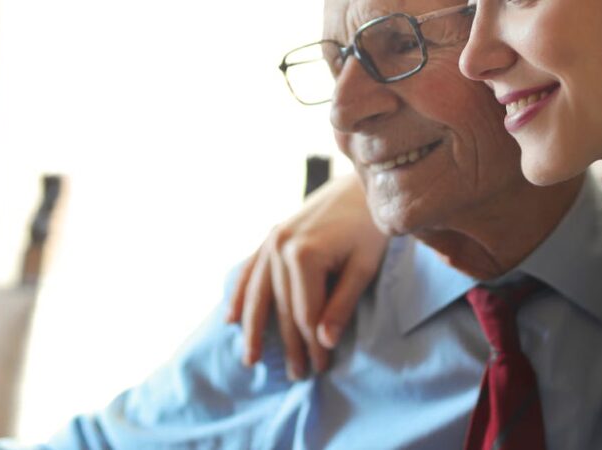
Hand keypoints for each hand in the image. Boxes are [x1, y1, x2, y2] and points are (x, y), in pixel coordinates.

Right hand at [226, 174, 385, 379]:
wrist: (362, 186)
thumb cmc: (370, 227)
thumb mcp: (363, 267)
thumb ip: (341, 305)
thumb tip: (324, 342)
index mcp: (303, 254)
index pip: (306, 313)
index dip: (312, 345)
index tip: (320, 369)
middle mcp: (280, 246)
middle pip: (282, 308)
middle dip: (290, 344)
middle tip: (296, 374)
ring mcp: (272, 240)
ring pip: (259, 293)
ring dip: (254, 328)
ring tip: (251, 359)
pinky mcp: (272, 235)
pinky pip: (251, 270)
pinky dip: (240, 295)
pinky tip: (232, 318)